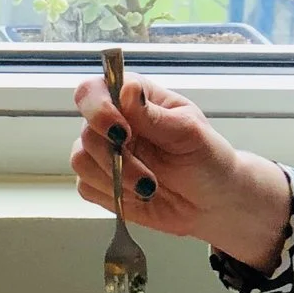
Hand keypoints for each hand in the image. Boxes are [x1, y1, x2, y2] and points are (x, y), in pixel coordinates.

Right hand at [69, 67, 293, 269]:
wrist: (211, 201)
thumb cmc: (206, 159)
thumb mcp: (188, 133)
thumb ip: (154, 115)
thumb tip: (128, 91)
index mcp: (132, 98)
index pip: (93, 91)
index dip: (98, 110)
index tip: (121, 132)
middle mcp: (112, 121)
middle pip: (86, 132)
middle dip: (115, 159)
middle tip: (147, 177)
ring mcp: (102, 153)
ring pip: (81, 162)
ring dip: (115, 180)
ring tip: (149, 187)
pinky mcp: (99, 182)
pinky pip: (86, 187)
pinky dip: (113, 195)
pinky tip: (138, 195)